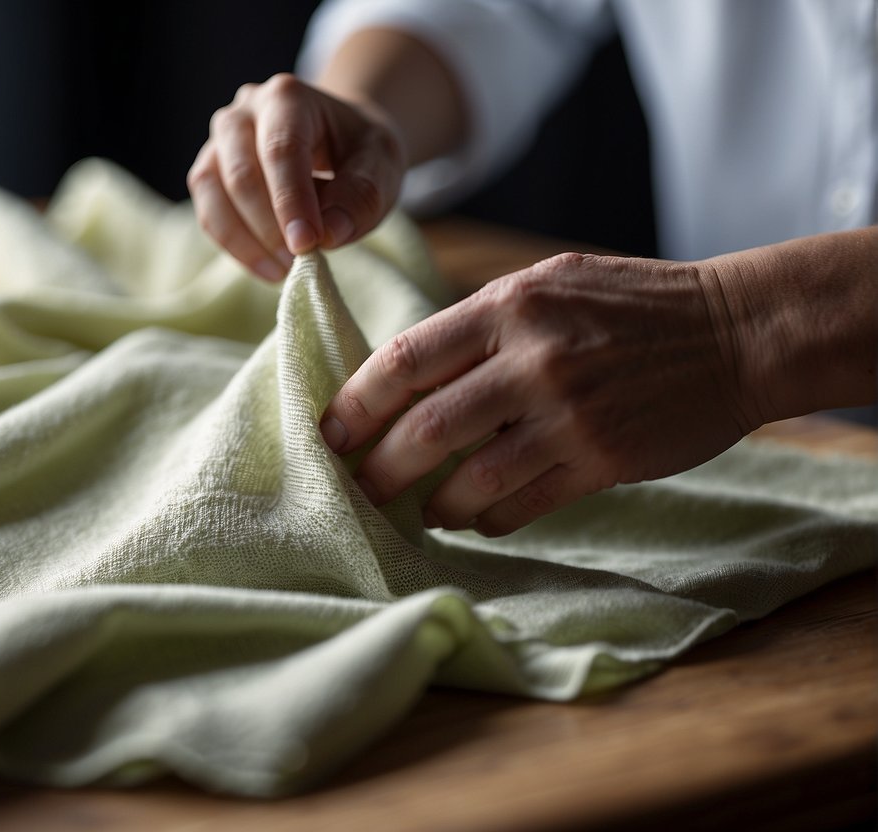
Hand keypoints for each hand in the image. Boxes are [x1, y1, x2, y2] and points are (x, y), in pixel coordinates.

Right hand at [187, 73, 405, 280]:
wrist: (339, 139)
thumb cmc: (359, 149)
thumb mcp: (381, 164)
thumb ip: (362, 195)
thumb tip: (328, 234)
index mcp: (288, 97)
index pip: (281, 150)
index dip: (291, 201)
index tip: (308, 244)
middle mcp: (244, 111)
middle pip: (241, 172)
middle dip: (269, 227)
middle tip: (301, 262)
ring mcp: (219, 141)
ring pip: (213, 192)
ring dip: (246, 241)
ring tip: (284, 270)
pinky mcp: (210, 173)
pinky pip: (208, 212)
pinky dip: (234, 246)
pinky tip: (267, 266)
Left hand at [319, 252, 765, 535]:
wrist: (736, 332)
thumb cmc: (632, 306)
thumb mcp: (549, 284)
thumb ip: (481, 324)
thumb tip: (405, 375)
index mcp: (510, 304)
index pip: (405, 359)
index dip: (356, 403)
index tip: (331, 433)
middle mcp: (533, 358)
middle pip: (426, 428)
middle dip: (380, 469)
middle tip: (361, 488)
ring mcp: (569, 414)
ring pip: (471, 479)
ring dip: (435, 504)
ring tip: (423, 511)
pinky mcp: (602, 459)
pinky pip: (523, 505)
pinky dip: (490, 518)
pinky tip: (479, 518)